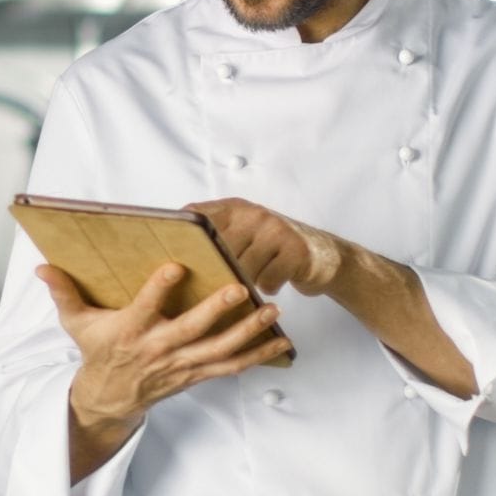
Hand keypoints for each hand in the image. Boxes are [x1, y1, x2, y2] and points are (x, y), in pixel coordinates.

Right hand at [36, 260, 290, 426]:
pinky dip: (258, 354)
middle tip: (240, 288)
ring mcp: (182, 365)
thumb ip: (63, 292)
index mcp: (129, 332)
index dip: (159, 289)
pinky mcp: (197, 374)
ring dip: (249, 332)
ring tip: (272, 310)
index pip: (144, 307)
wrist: (110, 398)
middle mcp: (158, 349)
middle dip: (217, 310)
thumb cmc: (97, 351)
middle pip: (191, 330)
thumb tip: (42, 267)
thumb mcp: (76, 323)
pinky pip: (232, 366)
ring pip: (220, 350)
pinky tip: (280, 340)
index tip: (175, 266)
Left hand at [185, 197, 342, 295]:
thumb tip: (171, 261)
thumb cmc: (274, 251)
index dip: (182, 235)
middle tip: (213, 287)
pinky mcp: (296, 251)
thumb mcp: (245, 234)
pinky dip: (267, 288)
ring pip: (243, 268)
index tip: (169, 256)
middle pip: (219, 248)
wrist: (326, 256)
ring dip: (244, 283)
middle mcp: (254, 214)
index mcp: (235, 208)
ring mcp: (276, 230)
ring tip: (248, 284)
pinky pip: (267, 280)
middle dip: (214, 271)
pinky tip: (272, 283)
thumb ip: (216, 238)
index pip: (198, 215)